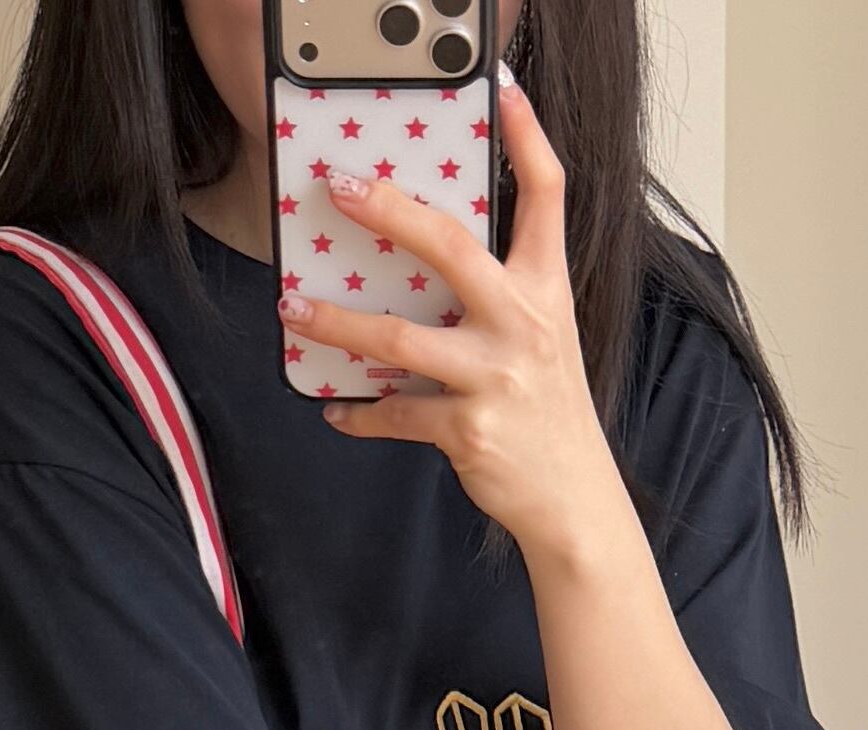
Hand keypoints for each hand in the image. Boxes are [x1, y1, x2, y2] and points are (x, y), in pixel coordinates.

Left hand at [293, 78, 630, 573]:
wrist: (574, 498)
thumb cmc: (547, 410)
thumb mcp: (542, 336)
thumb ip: (498, 292)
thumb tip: (423, 257)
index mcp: (545, 289)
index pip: (546, 195)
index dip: (527, 137)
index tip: (504, 91)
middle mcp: (523, 324)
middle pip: (452, 247)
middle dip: (389, 212)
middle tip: (340, 188)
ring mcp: (495, 377)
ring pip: (400, 339)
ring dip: (338, 323)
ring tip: (293, 309)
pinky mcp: (467, 430)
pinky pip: (396, 413)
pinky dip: (360, 413)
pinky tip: (335, 408)